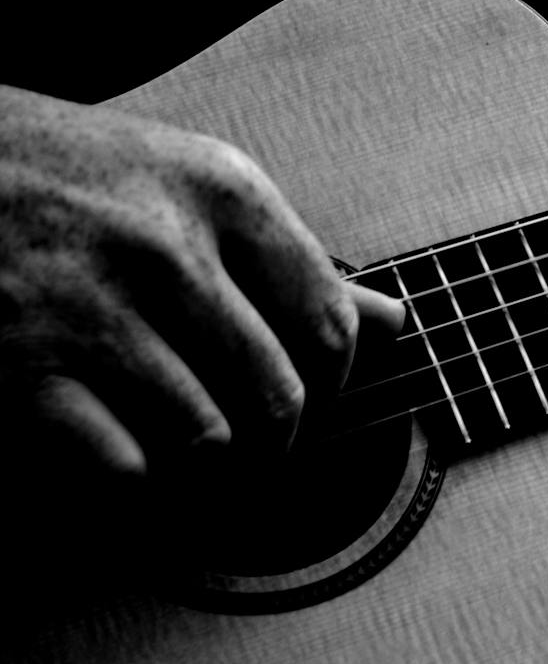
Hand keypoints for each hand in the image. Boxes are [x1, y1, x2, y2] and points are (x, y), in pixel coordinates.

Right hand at [0, 86, 404, 486]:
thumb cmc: (57, 174)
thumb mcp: (181, 181)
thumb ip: (285, 256)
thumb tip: (394, 322)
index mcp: (221, 190)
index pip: (330, 324)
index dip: (333, 386)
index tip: (308, 402)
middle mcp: (165, 245)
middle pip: (281, 397)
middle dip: (273, 449)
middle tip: (247, 457)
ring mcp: (89, 309)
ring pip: (210, 441)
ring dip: (201, 473)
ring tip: (180, 460)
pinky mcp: (16, 372)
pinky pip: (125, 471)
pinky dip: (129, 489)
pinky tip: (114, 465)